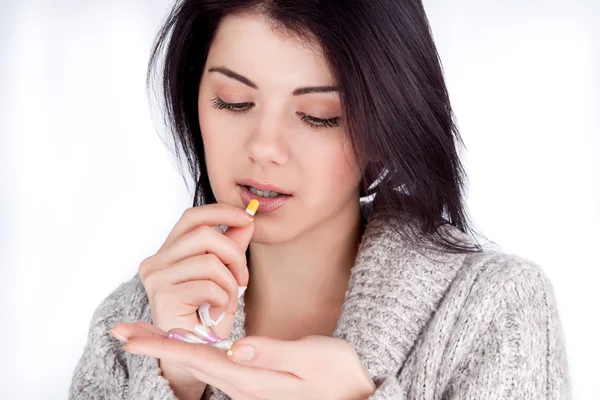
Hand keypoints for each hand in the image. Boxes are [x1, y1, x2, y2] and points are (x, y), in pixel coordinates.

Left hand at [114, 323, 375, 399]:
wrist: (355, 393)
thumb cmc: (337, 374)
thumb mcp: (311, 359)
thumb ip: (273, 353)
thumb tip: (236, 346)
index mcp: (252, 378)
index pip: (197, 357)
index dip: (161, 345)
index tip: (129, 337)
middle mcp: (242, 385)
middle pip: (189, 361)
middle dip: (154, 345)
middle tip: (122, 331)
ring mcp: (247, 386)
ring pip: (199, 362)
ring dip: (169, 346)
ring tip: (143, 333)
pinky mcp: (253, 381)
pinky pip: (214, 364)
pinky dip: (192, 349)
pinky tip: (187, 342)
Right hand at [131, 203, 254, 393]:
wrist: (193, 354)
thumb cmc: (206, 315)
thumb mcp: (223, 274)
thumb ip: (231, 246)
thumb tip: (247, 220)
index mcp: (168, 251)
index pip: (193, 217)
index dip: (221, 212)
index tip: (247, 218)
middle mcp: (155, 261)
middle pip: (205, 234)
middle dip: (234, 254)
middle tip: (244, 278)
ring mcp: (156, 278)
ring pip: (209, 261)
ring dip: (230, 283)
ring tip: (230, 300)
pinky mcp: (163, 297)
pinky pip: (208, 285)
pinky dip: (224, 298)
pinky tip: (220, 311)